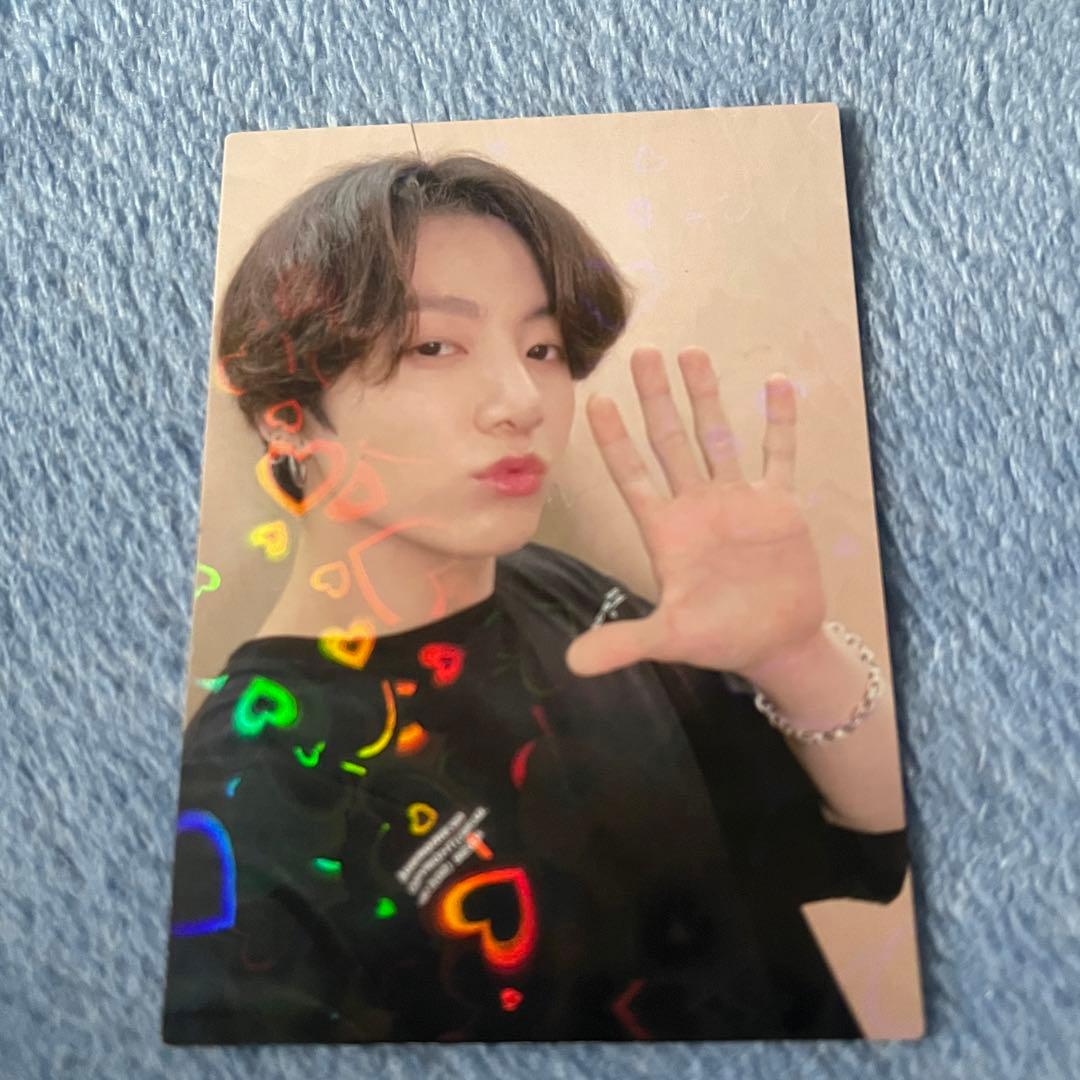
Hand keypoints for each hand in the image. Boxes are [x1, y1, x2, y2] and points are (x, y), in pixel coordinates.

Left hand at [565, 347, 826, 677]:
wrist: (776, 643)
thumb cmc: (720, 638)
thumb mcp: (670, 638)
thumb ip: (625, 643)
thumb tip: (572, 665)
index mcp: (666, 530)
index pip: (632, 476)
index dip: (614, 440)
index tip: (596, 400)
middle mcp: (696, 506)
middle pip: (671, 441)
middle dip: (656, 399)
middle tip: (642, 353)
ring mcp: (738, 501)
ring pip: (718, 437)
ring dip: (706, 396)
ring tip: (692, 352)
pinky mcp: (779, 505)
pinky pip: (778, 454)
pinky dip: (779, 422)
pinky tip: (777, 383)